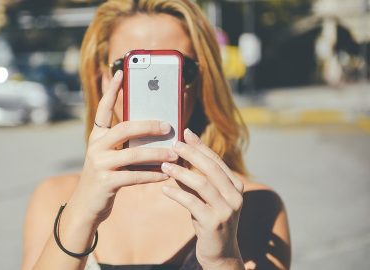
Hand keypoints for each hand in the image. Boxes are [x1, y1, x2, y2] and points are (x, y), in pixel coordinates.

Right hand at [67, 70, 176, 225]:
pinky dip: (152, 175)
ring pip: (134, 153)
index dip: (111, 91)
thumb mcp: (111, 156)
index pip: (103, 109)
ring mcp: (99, 164)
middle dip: (149, 125)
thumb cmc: (105, 176)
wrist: (87, 206)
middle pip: (125, 128)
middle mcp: (95, 146)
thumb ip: (126, 143)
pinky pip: (135, 176)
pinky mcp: (106, 182)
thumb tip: (157, 132)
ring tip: (174, 154)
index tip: (120, 72)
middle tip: (168, 126)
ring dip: (157, 154)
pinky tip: (165, 174)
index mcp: (97, 136)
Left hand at [160, 128, 244, 269]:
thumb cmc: (210, 221)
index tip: (185, 132)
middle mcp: (235, 196)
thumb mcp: (205, 198)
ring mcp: (226, 210)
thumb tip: (177, 157)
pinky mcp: (213, 223)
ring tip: (164, 166)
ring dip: (181, 172)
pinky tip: (164, 190)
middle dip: (191, 154)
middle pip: (211, 168)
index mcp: (236, 186)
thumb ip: (195, 180)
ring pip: (202, 184)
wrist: (220, 254)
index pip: (217, 160)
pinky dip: (177, 194)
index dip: (200, 145)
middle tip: (173, 145)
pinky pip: (192, 203)